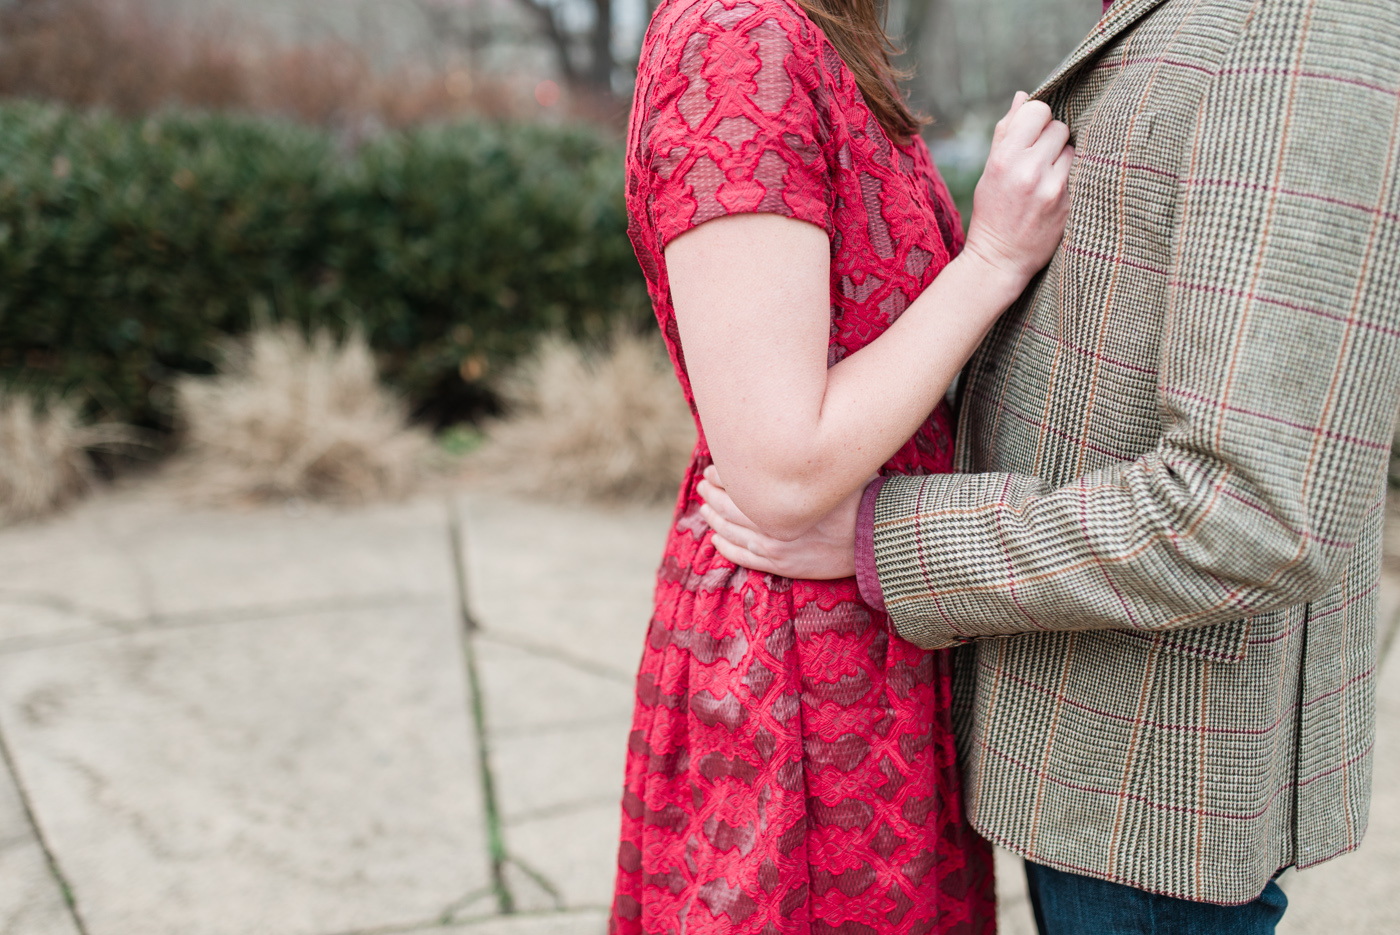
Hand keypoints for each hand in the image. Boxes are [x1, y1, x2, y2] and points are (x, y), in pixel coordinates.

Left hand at [697, 465, 863, 579]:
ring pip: (731, 531)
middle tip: (704, 484)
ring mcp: (776, 547)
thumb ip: (813, 454)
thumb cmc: (862, 497)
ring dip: (713, 518)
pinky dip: (725, 547)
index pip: (738, 483)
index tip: (714, 468)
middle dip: (712, 493)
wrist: (879, 538)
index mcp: (783, 495)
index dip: (721, 474)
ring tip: (705, 507)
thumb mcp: (837, 466)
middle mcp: (774, 522)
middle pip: (729, 506)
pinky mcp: (783, 566)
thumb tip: (801, 428)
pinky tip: (716, 539)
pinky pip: (744, 557)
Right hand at [963, 91, 1073, 287]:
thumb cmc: (992, 212)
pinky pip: (1081, 172)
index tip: (1031, 135)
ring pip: (1073, 149)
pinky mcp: (1070, 204)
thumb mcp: (990, 171)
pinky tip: (1056, 192)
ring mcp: (1054, 189)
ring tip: (1047, 179)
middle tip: (1039, 160)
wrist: (1000, 260)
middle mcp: (1030, 170)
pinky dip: (1071, 178)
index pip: (1039, 110)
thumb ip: (1006, 132)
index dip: (1036, 120)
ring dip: (1063, 159)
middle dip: (1050, 139)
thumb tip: (1023, 96)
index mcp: (1005, 158)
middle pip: (1059, 127)